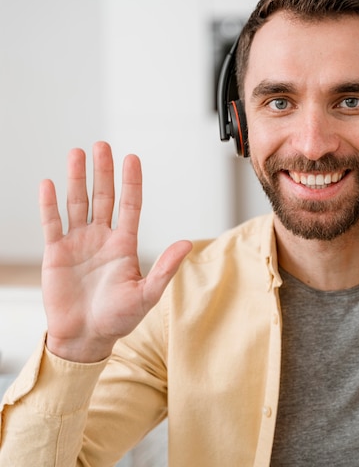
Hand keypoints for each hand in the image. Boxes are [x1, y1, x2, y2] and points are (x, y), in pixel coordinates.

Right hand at [39, 142, 191, 361]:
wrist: (85, 337)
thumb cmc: (118, 318)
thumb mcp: (147, 294)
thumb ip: (165, 268)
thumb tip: (186, 243)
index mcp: (124, 244)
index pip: (130, 206)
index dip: (131, 182)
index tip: (132, 158)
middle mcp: (102, 238)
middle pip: (103, 197)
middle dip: (103, 171)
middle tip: (102, 145)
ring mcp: (78, 243)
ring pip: (77, 203)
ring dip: (76, 178)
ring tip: (77, 153)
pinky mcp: (56, 253)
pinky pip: (52, 223)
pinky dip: (49, 204)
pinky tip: (49, 183)